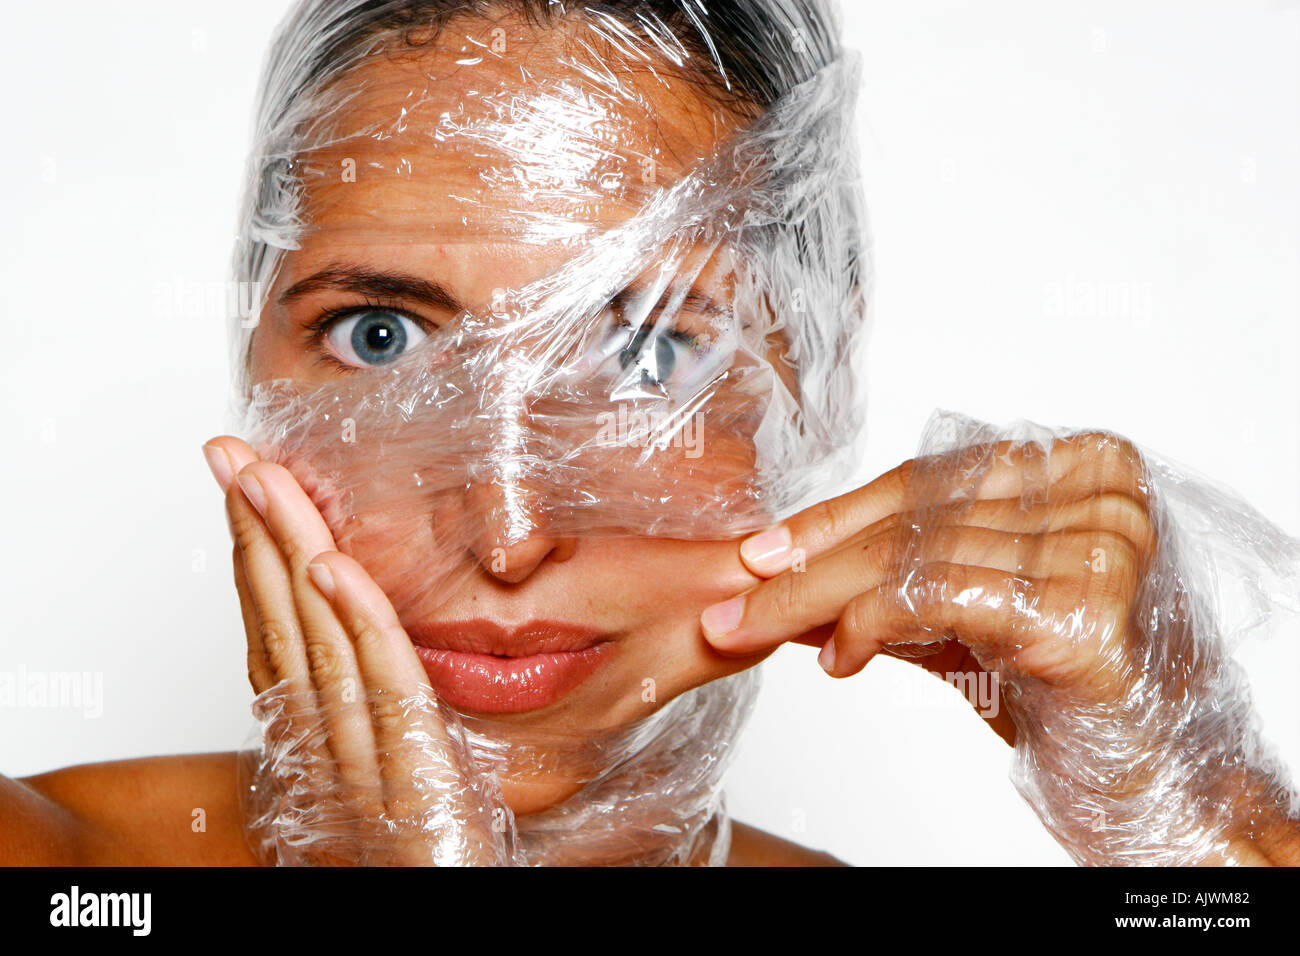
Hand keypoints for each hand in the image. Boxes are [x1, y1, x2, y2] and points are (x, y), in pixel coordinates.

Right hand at [203, 436, 514, 865]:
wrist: (443, 923)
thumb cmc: (428, 877)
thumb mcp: (393, 796)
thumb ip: (385, 737)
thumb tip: (375, 664)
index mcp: (323, 759)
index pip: (278, 648)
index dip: (255, 570)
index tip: (244, 500)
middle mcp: (330, 761)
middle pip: (284, 632)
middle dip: (256, 539)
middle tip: (231, 460)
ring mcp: (365, 775)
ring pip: (319, 647)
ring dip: (289, 555)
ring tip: (266, 482)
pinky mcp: (416, 788)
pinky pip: (386, 693)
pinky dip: (358, 624)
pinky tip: (331, 566)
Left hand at [700, 431, 1155, 725]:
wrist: (1157, 778)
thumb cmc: (1066, 692)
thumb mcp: (970, 615)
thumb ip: (898, 582)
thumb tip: (787, 571)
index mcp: (1080, 466)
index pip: (930, 481)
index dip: (836, 517)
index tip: (766, 550)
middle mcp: (1098, 490)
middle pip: (916, 517)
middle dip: (810, 561)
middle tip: (737, 599)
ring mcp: (1099, 542)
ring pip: (912, 555)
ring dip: (817, 599)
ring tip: (760, 631)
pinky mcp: (1082, 608)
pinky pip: (935, 595)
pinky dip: (868, 624)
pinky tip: (839, 657)